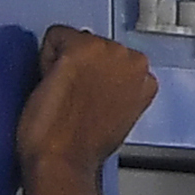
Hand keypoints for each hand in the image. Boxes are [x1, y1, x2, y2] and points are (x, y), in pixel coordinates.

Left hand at [21, 25, 160, 185]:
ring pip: (76, 38)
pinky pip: (54, 36)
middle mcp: (134, 60)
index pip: (114, 59)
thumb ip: (118, 90)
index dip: (95, 76)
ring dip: (66, 61)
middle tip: (76, 97)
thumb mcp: (118, 116)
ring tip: (66, 94)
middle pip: (96, 43)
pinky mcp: (80, 48)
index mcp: (147, 80)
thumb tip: (101, 77)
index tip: (90, 97)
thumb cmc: (84, 148)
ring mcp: (109, 52)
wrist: (64, 158)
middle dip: (83, 64)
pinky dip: (46, 57)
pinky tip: (54, 84)